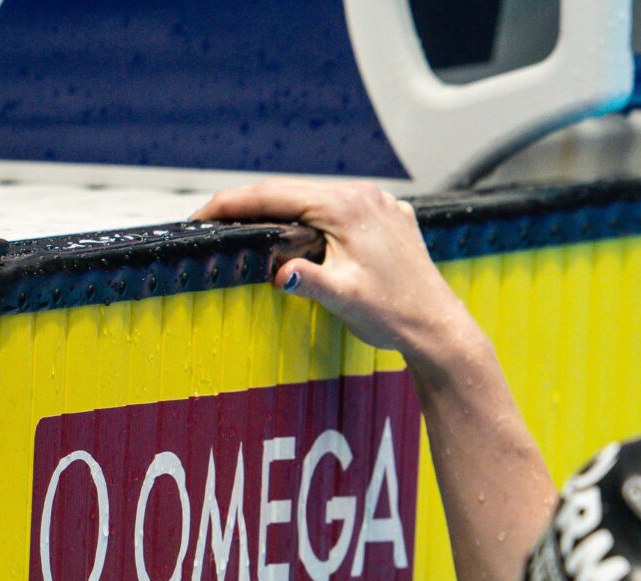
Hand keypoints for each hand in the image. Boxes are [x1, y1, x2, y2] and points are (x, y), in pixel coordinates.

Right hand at [193, 179, 472, 365]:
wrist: (439, 328)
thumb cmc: (394, 314)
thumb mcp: (342, 299)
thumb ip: (306, 280)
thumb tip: (278, 272)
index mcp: (346, 206)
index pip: (274, 195)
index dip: (231, 203)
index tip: (202, 215)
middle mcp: (364, 195)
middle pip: (292, 191)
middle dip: (251, 204)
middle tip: (214, 219)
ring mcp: (380, 204)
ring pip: (316, 197)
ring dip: (283, 209)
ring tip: (248, 223)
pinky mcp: (390, 218)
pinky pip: (342, 208)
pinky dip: (315, 217)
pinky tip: (300, 232)